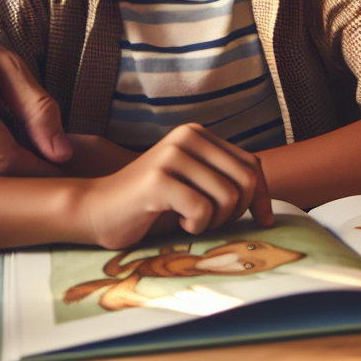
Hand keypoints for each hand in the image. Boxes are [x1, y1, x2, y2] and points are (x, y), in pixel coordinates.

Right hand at [74, 124, 273, 248]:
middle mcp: (188, 137)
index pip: (252, 164)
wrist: (94, 209)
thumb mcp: (192, 183)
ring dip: (215, 221)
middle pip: (246, 180)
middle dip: (238, 212)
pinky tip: (177, 223)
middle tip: (212, 222)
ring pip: (228, 197)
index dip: (262, 196)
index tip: (264, 221)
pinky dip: (196, 226)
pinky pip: (202, 210)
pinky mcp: (159, 179)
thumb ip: (222, 178)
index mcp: (199, 134)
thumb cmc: (148, 204)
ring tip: (192, 221)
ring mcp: (173, 155)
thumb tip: (265, 200)